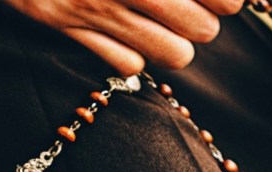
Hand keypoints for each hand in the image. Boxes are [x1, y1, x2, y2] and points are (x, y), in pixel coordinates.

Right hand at [6, 0, 243, 75]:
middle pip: (204, 28)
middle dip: (206, 19)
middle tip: (193, 7)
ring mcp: (93, 8)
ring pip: (175, 54)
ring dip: (178, 42)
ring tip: (165, 25)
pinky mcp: (66, 28)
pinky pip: (129, 63)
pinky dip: (136, 54)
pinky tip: (128, 33)